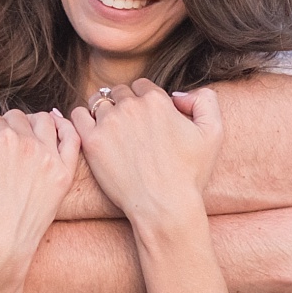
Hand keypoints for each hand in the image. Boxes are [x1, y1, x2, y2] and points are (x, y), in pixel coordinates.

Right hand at [0, 110, 80, 278]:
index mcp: (1, 139)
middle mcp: (29, 144)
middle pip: (16, 118)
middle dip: (3, 127)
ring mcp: (50, 159)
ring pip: (43, 122)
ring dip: (30, 123)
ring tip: (21, 137)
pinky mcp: (63, 176)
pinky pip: (71, 139)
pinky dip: (64, 127)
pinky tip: (55, 127)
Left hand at [70, 80, 221, 227]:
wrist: (165, 206)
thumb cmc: (190, 174)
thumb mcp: (214, 132)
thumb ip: (205, 100)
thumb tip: (177, 94)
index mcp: (157, 100)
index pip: (142, 86)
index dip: (144, 101)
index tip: (146, 120)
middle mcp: (131, 106)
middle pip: (119, 92)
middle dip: (124, 105)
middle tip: (129, 129)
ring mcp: (109, 123)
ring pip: (98, 102)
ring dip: (103, 112)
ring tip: (111, 132)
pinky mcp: (92, 141)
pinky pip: (78, 116)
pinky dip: (83, 120)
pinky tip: (93, 133)